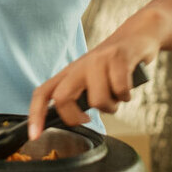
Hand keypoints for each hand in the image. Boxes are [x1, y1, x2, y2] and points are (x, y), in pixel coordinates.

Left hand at [27, 33, 157, 138]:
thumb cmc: (113, 64)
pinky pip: (120, 90)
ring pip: (97, 100)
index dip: (35, 115)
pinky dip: (126, 96)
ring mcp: (97, 60)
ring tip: (116, 96)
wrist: (136, 35)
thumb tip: (75, 119)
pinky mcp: (117, 57)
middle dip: (75, 117)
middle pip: (62, 98)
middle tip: (88, 119)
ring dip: (111, 106)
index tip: (34, 136)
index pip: (43, 93)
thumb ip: (81, 96)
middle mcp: (79, 66)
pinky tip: (127, 88)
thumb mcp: (90, 78)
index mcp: (69, 73)